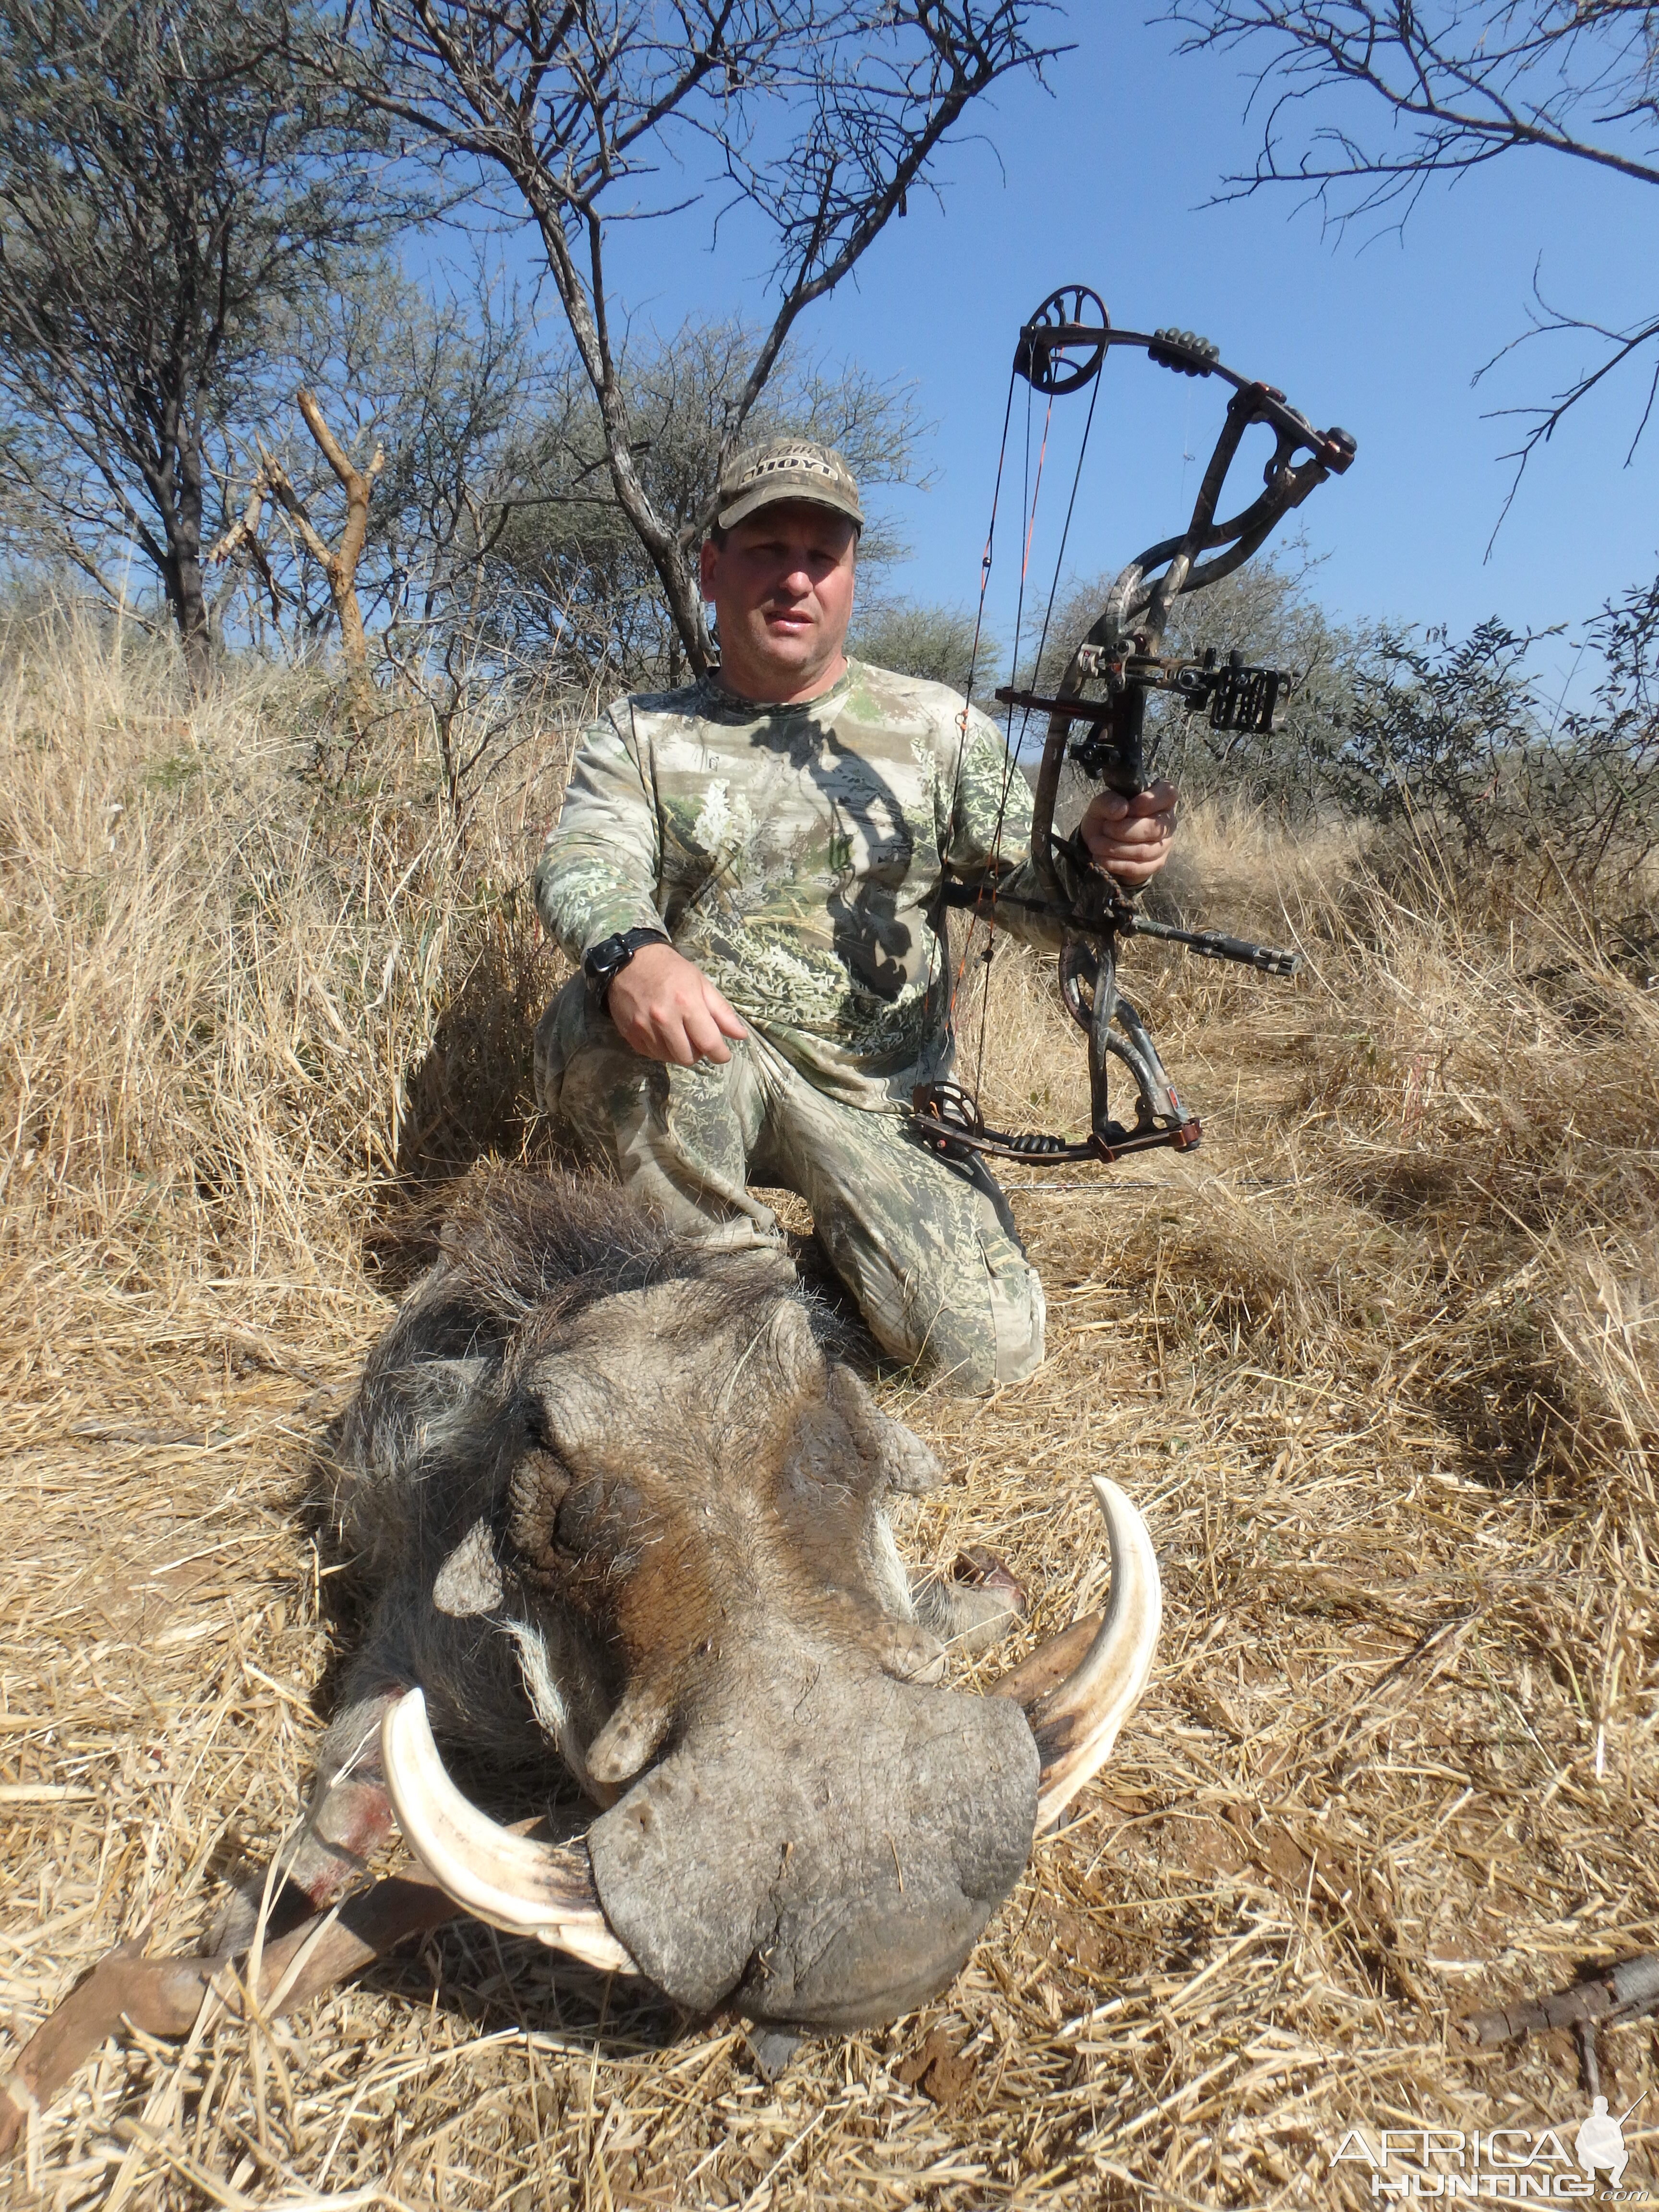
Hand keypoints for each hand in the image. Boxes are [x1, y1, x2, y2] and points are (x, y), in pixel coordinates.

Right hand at [606, 943, 747, 1065]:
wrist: (630, 961)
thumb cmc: (671, 970)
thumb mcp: (701, 983)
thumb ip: (721, 1012)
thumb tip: (741, 1035)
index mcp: (687, 1003)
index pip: (709, 1043)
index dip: (720, 1054)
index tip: (722, 1054)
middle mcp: (664, 1018)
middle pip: (688, 1058)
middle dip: (698, 1052)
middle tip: (697, 1039)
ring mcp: (644, 1027)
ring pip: (669, 1058)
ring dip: (678, 1051)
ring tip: (679, 1034)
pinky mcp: (629, 1033)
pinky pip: (651, 1054)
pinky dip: (661, 1049)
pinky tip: (662, 1034)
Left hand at [1078, 779, 1177, 887]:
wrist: (1099, 841)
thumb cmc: (1107, 817)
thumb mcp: (1101, 804)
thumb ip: (1109, 801)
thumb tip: (1122, 808)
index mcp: (1160, 798)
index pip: (1168, 794)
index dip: (1147, 801)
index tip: (1127, 808)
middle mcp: (1167, 820)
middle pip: (1153, 828)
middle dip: (1123, 830)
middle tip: (1105, 828)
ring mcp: (1164, 844)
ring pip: (1145, 851)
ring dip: (1116, 848)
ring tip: (1097, 844)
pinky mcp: (1156, 863)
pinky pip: (1139, 867)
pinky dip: (1116, 863)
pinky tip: (1103, 857)